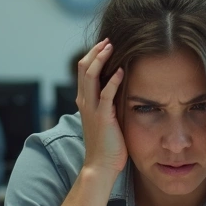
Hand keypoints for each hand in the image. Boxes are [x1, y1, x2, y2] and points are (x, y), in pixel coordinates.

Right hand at [77, 39, 126, 174]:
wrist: (100, 165)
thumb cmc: (106, 144)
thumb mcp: (105, 119)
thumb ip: (108, 103)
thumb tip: (119, 91)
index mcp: (84, 101)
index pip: (83, 71)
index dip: (92, 56)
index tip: (104, 46)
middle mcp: (84, 101)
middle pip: (83, 68)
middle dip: (95, 51)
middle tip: (107, 41)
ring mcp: (92, 108)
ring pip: (90, 76)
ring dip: (100, 59)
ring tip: (111, 47)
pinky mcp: (102, 116)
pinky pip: (106, 93)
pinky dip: (113, 80)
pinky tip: (122, 71)